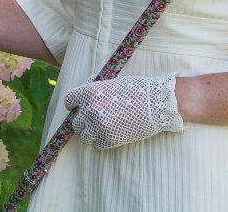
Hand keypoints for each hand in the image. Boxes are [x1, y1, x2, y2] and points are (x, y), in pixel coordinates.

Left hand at [64, 73, 183, 148]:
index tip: (78, 108)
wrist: (157, 103)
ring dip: (92, 132)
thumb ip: (96, 89)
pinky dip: (104, 140)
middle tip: (98, 119)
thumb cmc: (138, 89)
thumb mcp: (113, 83)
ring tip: (106, 127)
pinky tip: (115, 132)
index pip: (69, 101)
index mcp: (90, 92)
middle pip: (76, 122)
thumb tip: (84, 96)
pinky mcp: (109, 140)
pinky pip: (98, 144)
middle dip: (85, 121)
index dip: (74, 105)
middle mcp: (91, 109)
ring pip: (85, 136)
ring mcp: (99, 126)